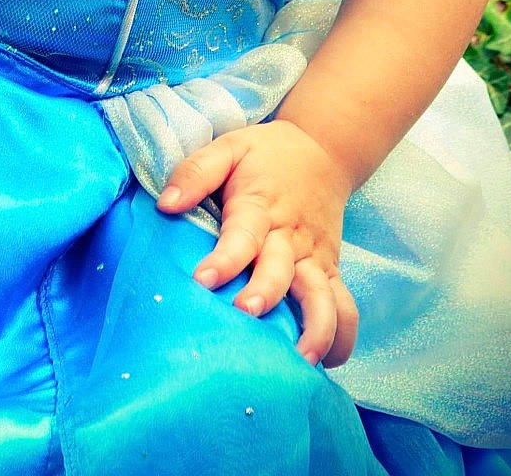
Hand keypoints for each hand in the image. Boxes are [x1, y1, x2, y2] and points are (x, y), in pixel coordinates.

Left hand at [155, 121, 358, 367]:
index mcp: (260, 206)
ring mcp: (315, 257)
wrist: (323, 150)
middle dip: (265, 294)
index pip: (242, 235)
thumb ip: (196, 172)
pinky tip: (329, 362)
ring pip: (324, 296)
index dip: (225, 259)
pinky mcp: (331, 270)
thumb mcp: (228, 147)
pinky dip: (342, 336)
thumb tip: (166, 203)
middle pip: (281, 270)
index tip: (202, 280)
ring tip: (301, 359)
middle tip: (246, 315)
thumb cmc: (265, 155)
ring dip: (316, 327)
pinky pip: (345, 306)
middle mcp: (290, 237)